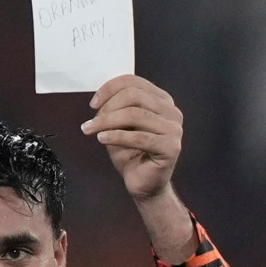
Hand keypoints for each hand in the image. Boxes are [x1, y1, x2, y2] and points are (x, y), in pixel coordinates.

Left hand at [81, 75, 183, 201]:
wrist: (143, 184)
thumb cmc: (131, 153)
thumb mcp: (118, 125)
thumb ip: (114, 108)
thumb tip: (100, 99)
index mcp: (162, 101)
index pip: (134, 82)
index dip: (110, 89)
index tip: (93, 104)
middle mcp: (172, 111)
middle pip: (134, 95)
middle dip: (108, 107)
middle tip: (91, 122)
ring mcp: (175, 129)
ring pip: (135, 115)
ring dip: (107, 122)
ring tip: (91, 130)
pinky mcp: (172, 147)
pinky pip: (139, 137)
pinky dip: (116, 136)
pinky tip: (102, 139)